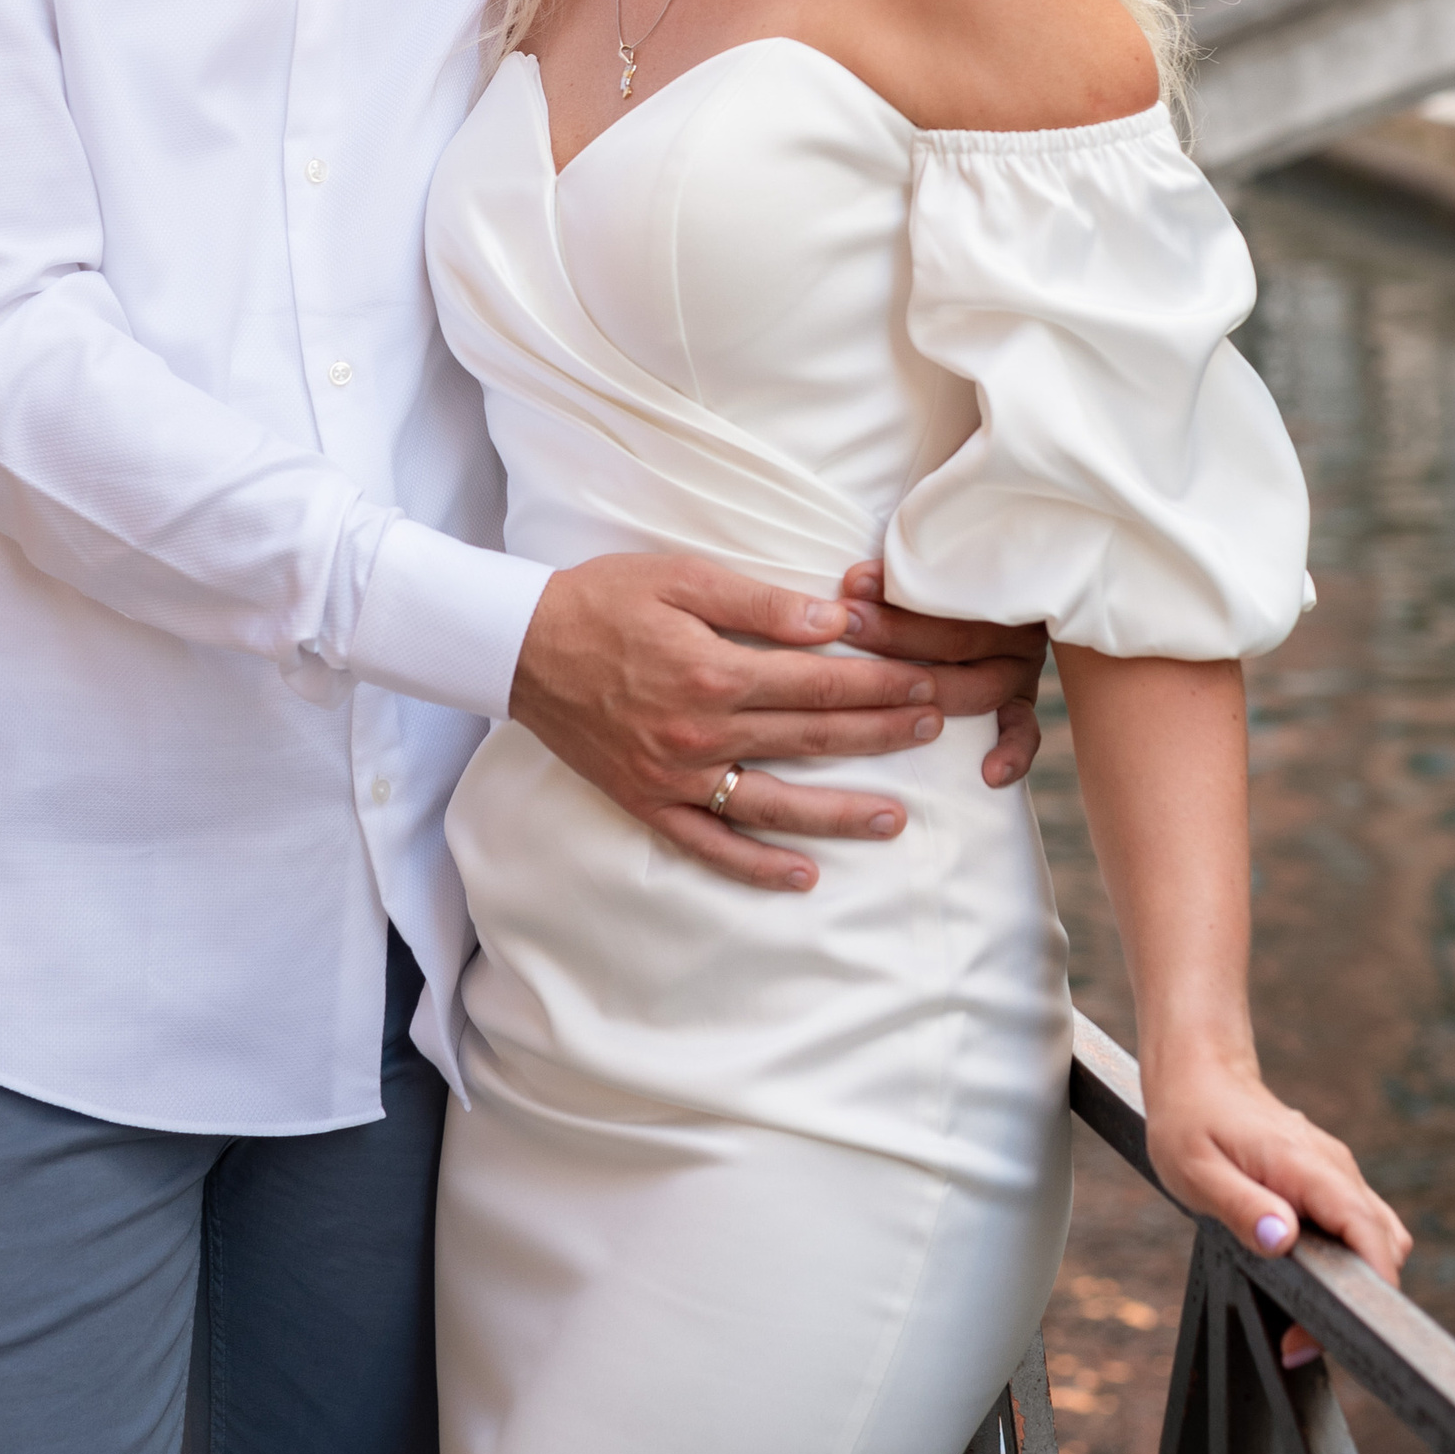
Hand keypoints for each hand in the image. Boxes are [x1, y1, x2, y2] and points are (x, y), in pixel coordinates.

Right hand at [510, 551, 962, 891]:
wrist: (520, 647)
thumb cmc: (603, 600)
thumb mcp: (682, 578)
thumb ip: (760, 604)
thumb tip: (835, 621)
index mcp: (714, 671)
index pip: (819, 682)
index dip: (879, 683)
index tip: (925, 682)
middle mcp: (701, 732)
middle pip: (811, 738)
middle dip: (880, 733)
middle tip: (934, 730)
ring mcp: (675, 776)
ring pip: (774, 803)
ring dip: (840, 812)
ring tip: (897, 818)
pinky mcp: (648, 803)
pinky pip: (710, 844)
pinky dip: (757, 865)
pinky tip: (804, 875)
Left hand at [838, 562, 1045, 789]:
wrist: (999, 581)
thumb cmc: (940, 565)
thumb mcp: (931, 551)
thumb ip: (907, 557)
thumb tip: (854, 578)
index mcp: (999, 585)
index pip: (949, 588)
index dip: (897, 587)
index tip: (851, 583)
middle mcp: (1016, 628)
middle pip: (959, 639)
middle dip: (896, 634)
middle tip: (847, 624)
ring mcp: (1019, 668)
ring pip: (980, 688)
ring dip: (925, 688)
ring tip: (875, 686)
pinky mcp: (1022, 702)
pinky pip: (1025, 731)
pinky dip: (1013, 753)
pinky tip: (989, 774)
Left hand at [1140, 1034, 1411, 1366]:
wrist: (1199, 1074)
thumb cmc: (1190, 1120)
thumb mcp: (1196, 1170)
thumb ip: (1240, 1206)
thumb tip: (1283, 1239)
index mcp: (1306, 1166)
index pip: (1367, 1232)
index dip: (1365, 1288)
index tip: (1323, 1329)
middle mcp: (1335, 1169)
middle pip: (1382, 1244)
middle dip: (1356, 1299)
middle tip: (1297, 1336)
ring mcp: (1338, 1173)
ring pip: (1378, 1237)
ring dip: (1354, 1280)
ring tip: (1300, 1312)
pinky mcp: (1331, 1181)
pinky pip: (1359, 1225)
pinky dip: (1348, 1259)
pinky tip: (1306, 1275)